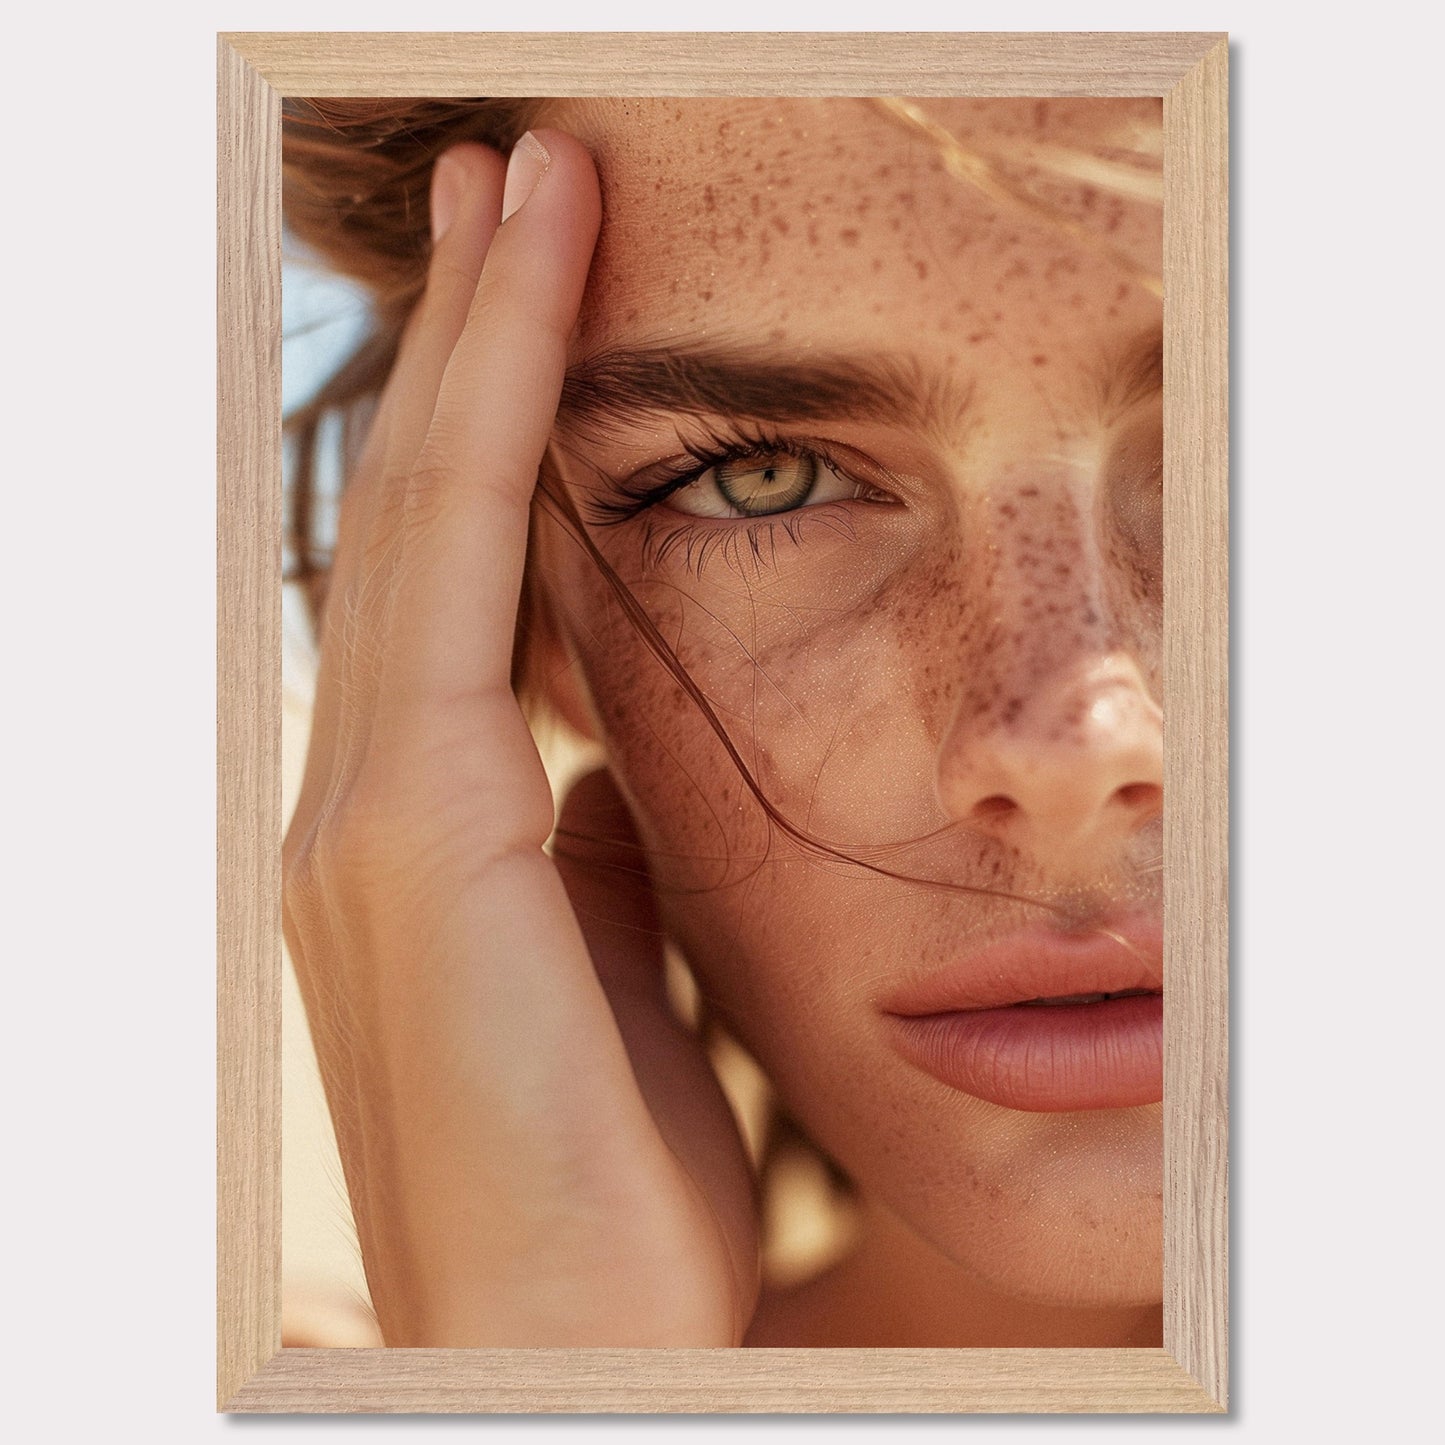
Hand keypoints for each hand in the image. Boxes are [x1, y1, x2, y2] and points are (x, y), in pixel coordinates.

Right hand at [281, 132, 760, 1346]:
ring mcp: (360, 810)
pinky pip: (456, 577)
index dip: (493, 416)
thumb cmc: (612, 1169)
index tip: (543, 275)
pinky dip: (492, 430)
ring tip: (530, 188)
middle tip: (522, 174)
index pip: (455, 572)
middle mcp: (354, 797)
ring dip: (479, 344)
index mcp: (417, 831)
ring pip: (426, 514)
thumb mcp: (612, 967)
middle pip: (421, 510)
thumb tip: (604, 759)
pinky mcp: (406, 837)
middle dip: (472, 335)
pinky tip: (536, 305)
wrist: (580, 1336)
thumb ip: (590, 850)